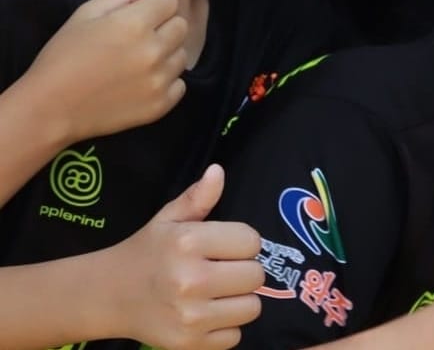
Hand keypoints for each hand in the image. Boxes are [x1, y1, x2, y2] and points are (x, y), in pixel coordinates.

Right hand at [26, 0, 187, 143]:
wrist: (48, 109)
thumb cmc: (63, 57)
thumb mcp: (85, 15)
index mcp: (134, 24)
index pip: (169, 0)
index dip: (153, 6)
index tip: (136, 17)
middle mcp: (153, 50)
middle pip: (181, 26)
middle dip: (162, 28)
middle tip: (136, 40)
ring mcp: (159, 80)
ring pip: (182, 55)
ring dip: (165, 55)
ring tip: (136, 63)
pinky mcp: (160, 106)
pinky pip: (180, 85)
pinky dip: (165, 83)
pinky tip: (140, 84)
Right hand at [106, 165, 263, 349]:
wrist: (107, 296)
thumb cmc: (146, 252)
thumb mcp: (168, 219)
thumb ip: (198, 197)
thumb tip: (218, 171)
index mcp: (188, 243)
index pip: (252, 241)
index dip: (242, 243)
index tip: (224, 247)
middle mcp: (190, 280)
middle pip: (256, 276)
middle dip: (242, 271)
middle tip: (221, 271)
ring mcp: (190, 317)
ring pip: (251, 308)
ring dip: (238, 301)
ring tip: (215, 293)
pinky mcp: (188, 344)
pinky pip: (234, 337)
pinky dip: (225, 328)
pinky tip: (205, 315)